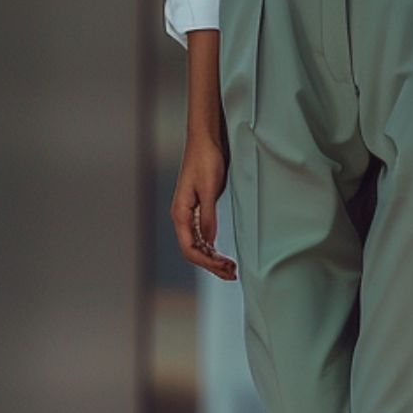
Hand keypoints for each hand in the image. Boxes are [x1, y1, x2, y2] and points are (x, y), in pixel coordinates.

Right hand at [170, 137, 238, 279]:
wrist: (205, 140)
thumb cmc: (205, 159)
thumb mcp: (209, 189)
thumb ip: (208, 216)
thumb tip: (209, 242)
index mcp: (180, 213)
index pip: (190, 249)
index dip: (207, 263)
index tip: (224, 268)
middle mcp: (182, 216)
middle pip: (193, 251)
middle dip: (211, 265)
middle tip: (232, 273)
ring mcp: (189, 213)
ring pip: (198, 245)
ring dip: (212, 259)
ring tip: (230, 268)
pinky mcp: (198, 208)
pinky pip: (202, 235)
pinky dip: (212, 247)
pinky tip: (221, 253)